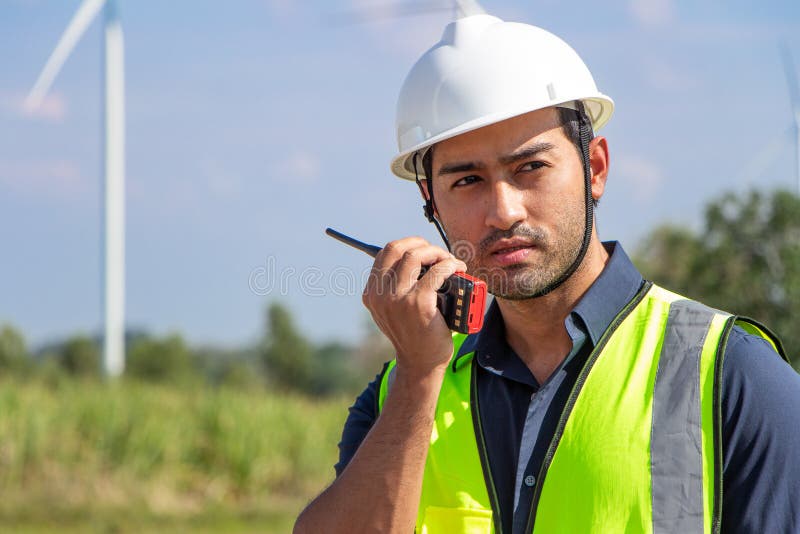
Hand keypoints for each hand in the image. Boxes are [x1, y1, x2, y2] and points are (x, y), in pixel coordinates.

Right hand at [362, 237, 467, 379]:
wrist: (421, 364)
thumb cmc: (414, 334)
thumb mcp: (394, 310)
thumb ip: (394, 287)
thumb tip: (417, 256)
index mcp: (372, 294)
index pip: (384, 253)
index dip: (407, 245)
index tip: (424, 249)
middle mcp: (380, 295)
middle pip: (396, 248)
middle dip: (420, 243)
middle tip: (438, 253)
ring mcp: (398, 299)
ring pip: (416, 255)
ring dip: (437, 252)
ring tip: (450, 261)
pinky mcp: (418, 303)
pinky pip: (437, 272)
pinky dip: (451, 265)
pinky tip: (458, 269)